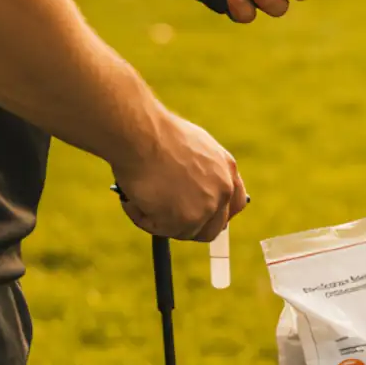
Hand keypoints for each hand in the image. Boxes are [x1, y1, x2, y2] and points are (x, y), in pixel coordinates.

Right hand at [113, 112, 246, 240]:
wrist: (140, 133)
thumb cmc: (155, 134)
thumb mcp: (191, 146)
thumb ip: (200, 171)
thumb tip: (189, 189)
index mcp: (227, 169)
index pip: (233, 204)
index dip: (216, 214)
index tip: (201, 217)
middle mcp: (223, 190)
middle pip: (214, 227)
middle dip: (190, 227)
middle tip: (165, 220)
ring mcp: (207, 207)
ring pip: (185, 232)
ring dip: (162, 221)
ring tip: (140, 197)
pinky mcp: (186, 221)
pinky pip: (160, 230)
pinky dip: (142, 217)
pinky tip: (132, 197)